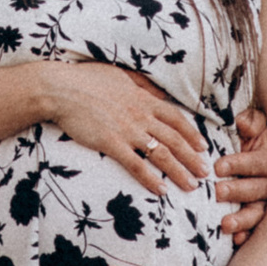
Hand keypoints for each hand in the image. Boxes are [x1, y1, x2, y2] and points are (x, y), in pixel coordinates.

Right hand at [39, 62, 209, 196]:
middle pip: (174, 139)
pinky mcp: (111, 143)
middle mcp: (140, 115)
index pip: (176, 118)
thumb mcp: (120, 75)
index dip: (191, 133)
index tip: (202, 146)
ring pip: (161, 154)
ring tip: (191, 185)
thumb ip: (140, 84)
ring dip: (179, 171)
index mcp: (143, 99)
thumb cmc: (86, 80)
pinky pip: (136, 165)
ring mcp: (127, 130)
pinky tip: (161, 190)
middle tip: (205, 172)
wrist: (61, 89)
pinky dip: (150, 178)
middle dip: (192, 158)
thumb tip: (157, 90)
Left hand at [213, 103, 266, 239]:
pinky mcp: (256, 218)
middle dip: (237, 191)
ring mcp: (264, 203)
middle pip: (257, 190)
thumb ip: (251, 122)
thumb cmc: (248, 138)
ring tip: (225, 224)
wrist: (250, 154)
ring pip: (257, 213)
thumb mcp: (251, 126)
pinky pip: (254, 230)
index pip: (257, 163)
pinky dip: (245, 235)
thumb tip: (243, 123)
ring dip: (242, 219)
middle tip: (217, 192)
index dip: (239, 164)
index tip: (218, 166)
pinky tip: (235, 240)